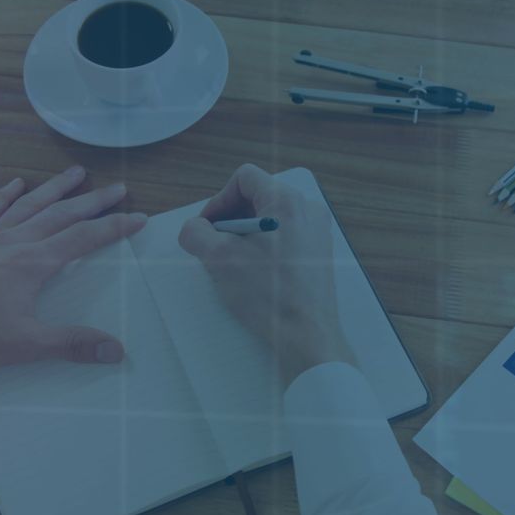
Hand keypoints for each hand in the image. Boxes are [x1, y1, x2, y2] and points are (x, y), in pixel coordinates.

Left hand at [0, 167, 146, 368]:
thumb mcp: (25, 344)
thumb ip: (72, 344)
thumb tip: (115, 350)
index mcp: (35, 263)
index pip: (84, 238)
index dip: (114, 227)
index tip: (138, 218)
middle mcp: (16, 242)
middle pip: (63, 214)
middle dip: (94, 201)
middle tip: (119, 188)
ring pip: (30, 205)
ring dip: (55, 189)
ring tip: (76, 173)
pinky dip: (5, 195)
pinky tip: (16, 184)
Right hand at [178, 164, 354, 385]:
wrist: (307, 335)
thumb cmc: (267, 293)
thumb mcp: (219, 259)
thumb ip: (197, 234)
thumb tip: (194, 230)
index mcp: (286, 201)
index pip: (244, 178)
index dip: (218, 200)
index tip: (208, 229)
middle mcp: (307, 209)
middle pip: (258, 197)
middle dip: (230, 218)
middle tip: (216, 247)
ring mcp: (318, 232)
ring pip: (270, 219)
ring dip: (245, 235)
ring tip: (234, 263)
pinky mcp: (320, 254)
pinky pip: (285, 237)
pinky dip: (264, 247)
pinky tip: (255, 275)